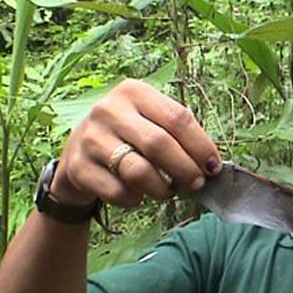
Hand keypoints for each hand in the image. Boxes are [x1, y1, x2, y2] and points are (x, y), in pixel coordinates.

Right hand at [51, 79, 221, 207]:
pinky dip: (136, 199)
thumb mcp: (150, 121)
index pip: (178, 118)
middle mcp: (109, 110)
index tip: (214, 167)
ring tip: (169, 191)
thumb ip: (178, 135)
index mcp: (134, 92)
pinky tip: (138, 195)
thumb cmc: (128, 136)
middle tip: (197, 184)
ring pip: (138, 171)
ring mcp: (90, 138)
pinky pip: (118, 192)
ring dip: (162, 188)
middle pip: (159, 144)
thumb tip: (211, 165)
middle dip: (185, 169)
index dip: (201, 146)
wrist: (78, 153)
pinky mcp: (78, 167)